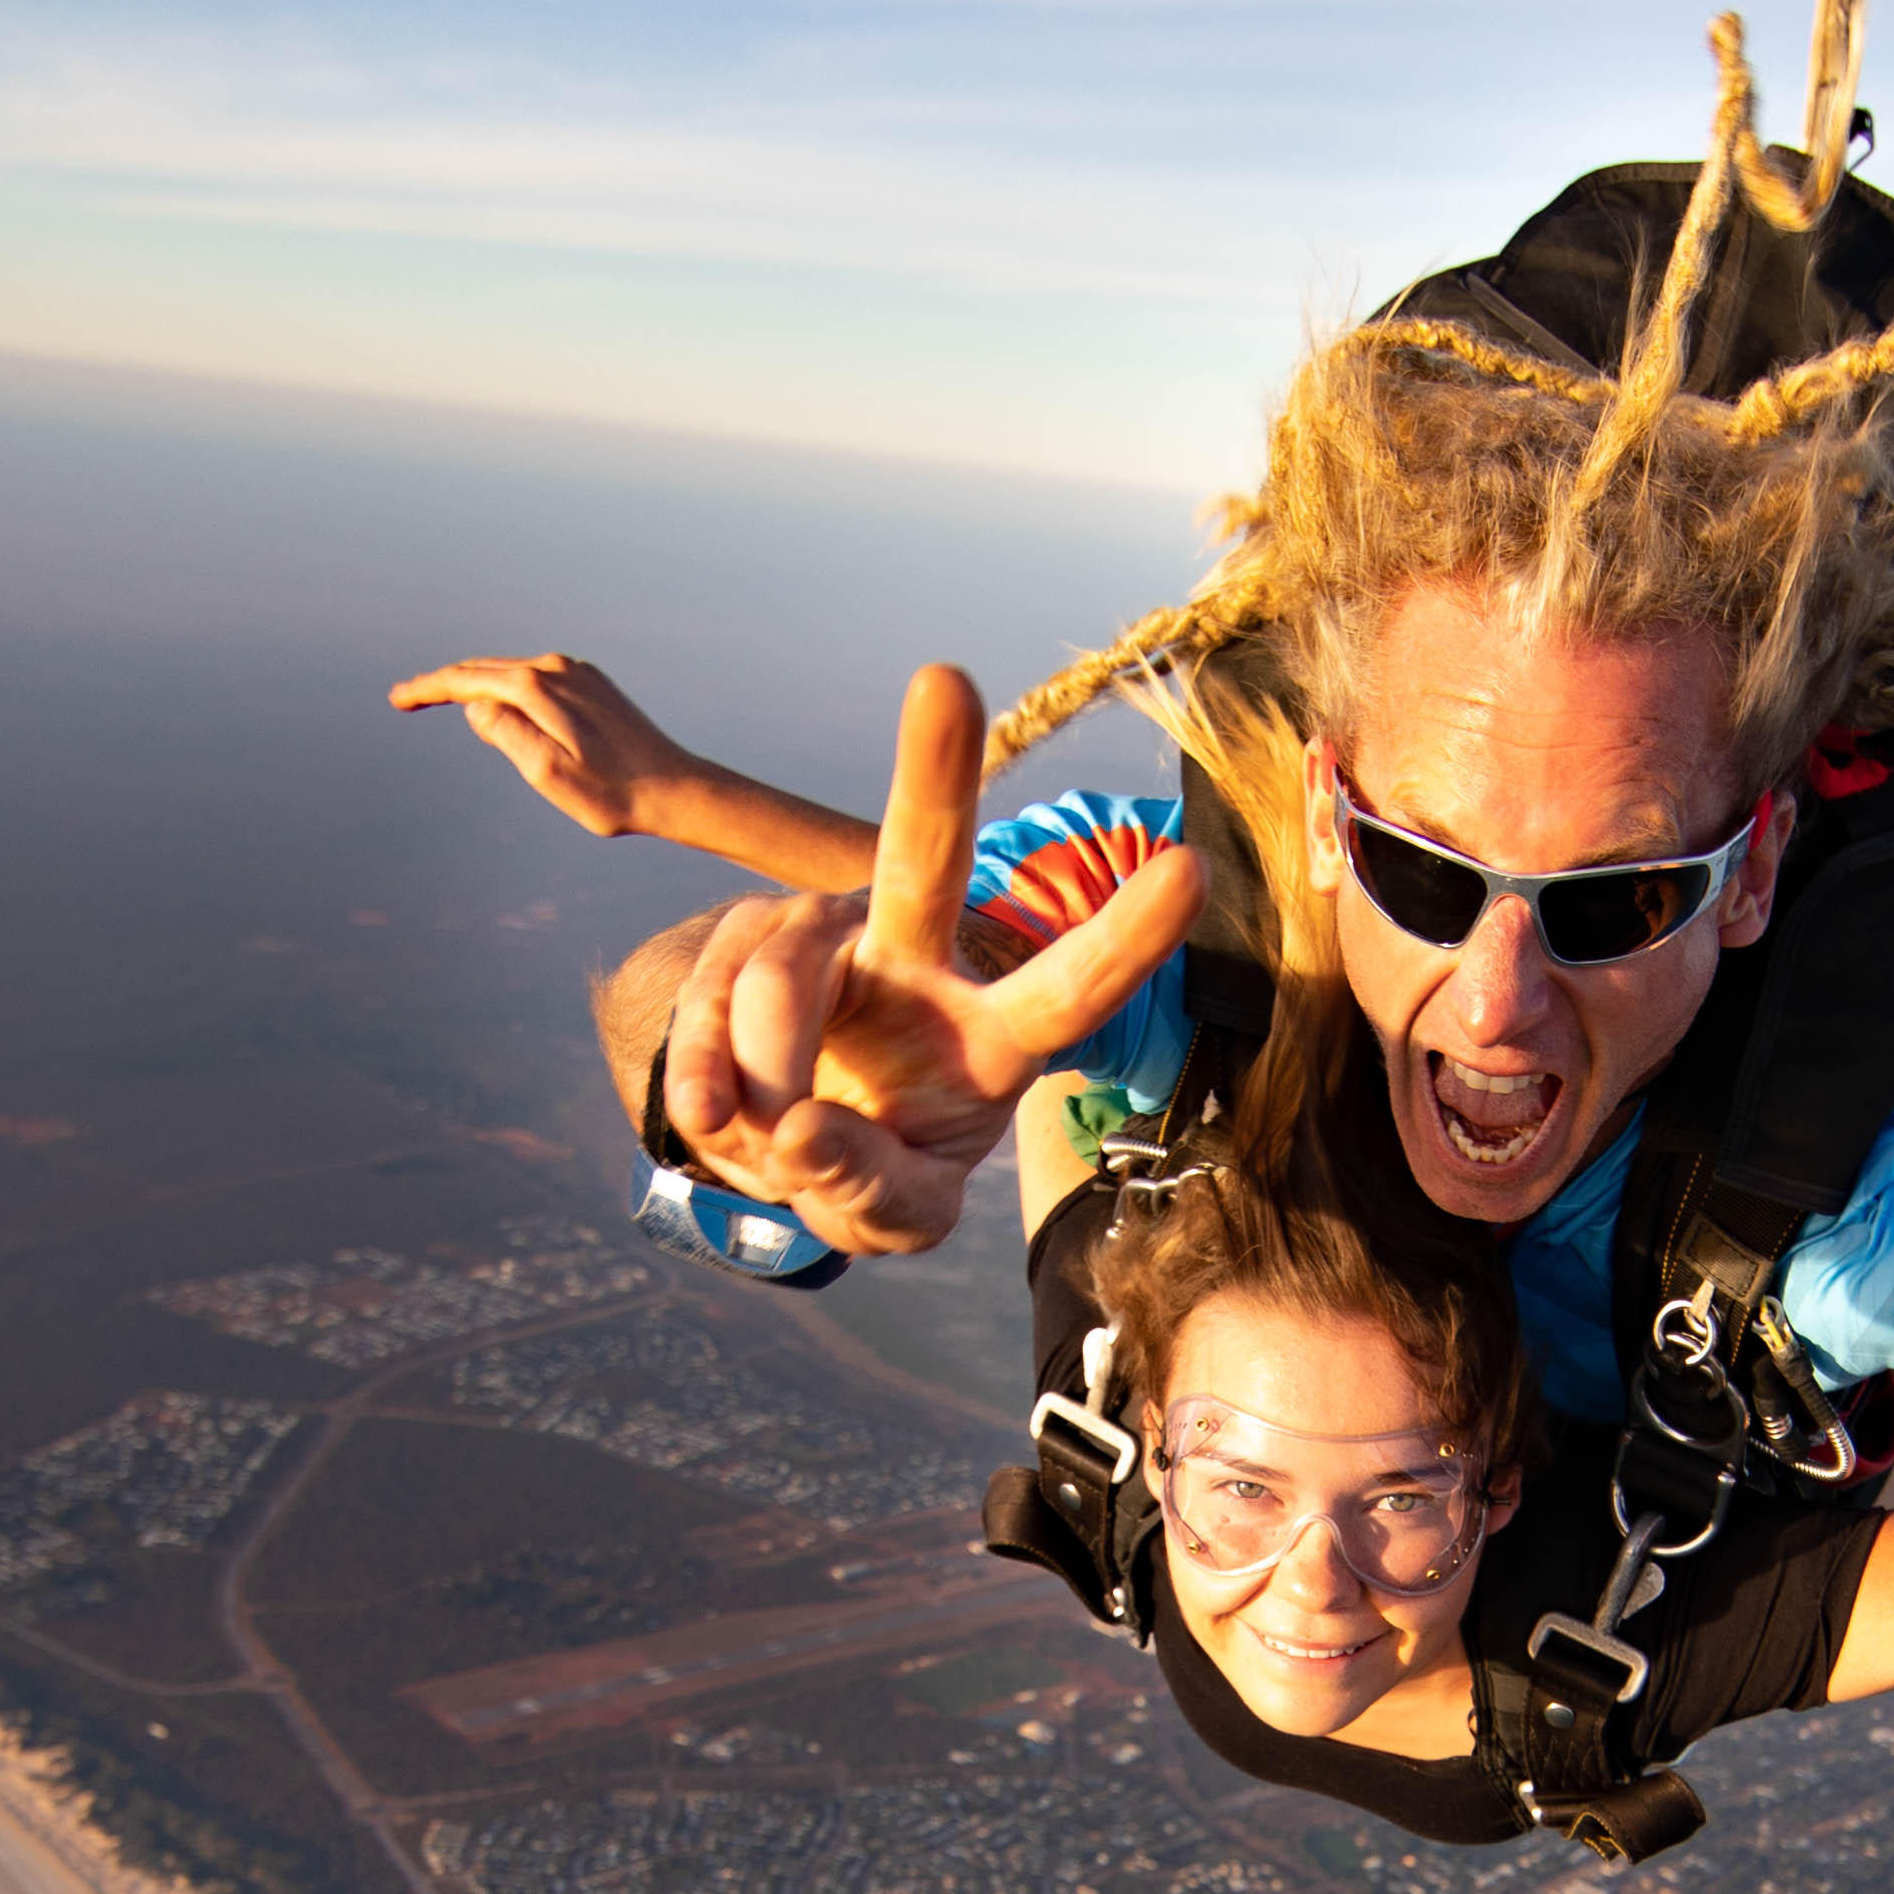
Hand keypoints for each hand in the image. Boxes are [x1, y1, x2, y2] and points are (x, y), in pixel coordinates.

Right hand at [390, 650, 700, 840]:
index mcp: (538, 687)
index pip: (467, 680)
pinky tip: (503, 707)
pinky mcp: (593, 683)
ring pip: (511, 673)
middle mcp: (556, 667)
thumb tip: (477, 708)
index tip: (398, 700)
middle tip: (407, 699)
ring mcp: (577, 671)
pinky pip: (536, 679)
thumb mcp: (547, 773)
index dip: (428, 689)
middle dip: (445, 683)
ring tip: (447, 703)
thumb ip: (506, 735)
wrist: (674, 789)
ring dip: (477, 686)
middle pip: (485, 670)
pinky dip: (509, 689)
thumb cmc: (610, 794)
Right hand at [652, 666, 1194, 1263]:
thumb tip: (799, 1130)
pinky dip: (703, 1082)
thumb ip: (867, 1189)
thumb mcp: (896, 1214)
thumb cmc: (878, 1168)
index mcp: (992, 1032)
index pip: (1068, 987)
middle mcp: (914, 955)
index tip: (1190, 868)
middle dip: (933, 768)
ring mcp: (821, 938)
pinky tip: (718, 1117)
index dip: (1126, 935)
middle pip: (923, 855)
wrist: (786, 1150)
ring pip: (780, 986)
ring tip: (772, 1142)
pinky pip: (707, 1009)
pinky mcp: (739, 939)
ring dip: (762, 1084)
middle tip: (943, 680)